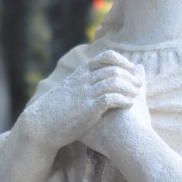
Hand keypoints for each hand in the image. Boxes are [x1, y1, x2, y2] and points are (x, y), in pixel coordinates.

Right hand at [22, 50, 143, 153]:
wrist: (41, 125)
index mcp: (80, 73)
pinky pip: (111, 98)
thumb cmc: (55, 111)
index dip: (123, 61)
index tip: (131, 69)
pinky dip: (124, 100)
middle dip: (130, 76)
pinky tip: (130, 104)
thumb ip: (82, 84)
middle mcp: (84, 80)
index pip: (107, 56)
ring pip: (115, 82)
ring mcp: (86, 93)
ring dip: (130, 87)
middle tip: (140, 84)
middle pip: (114, 69)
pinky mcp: (88, 108)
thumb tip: (95, 83)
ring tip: (137, 94)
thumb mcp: (68, 90)